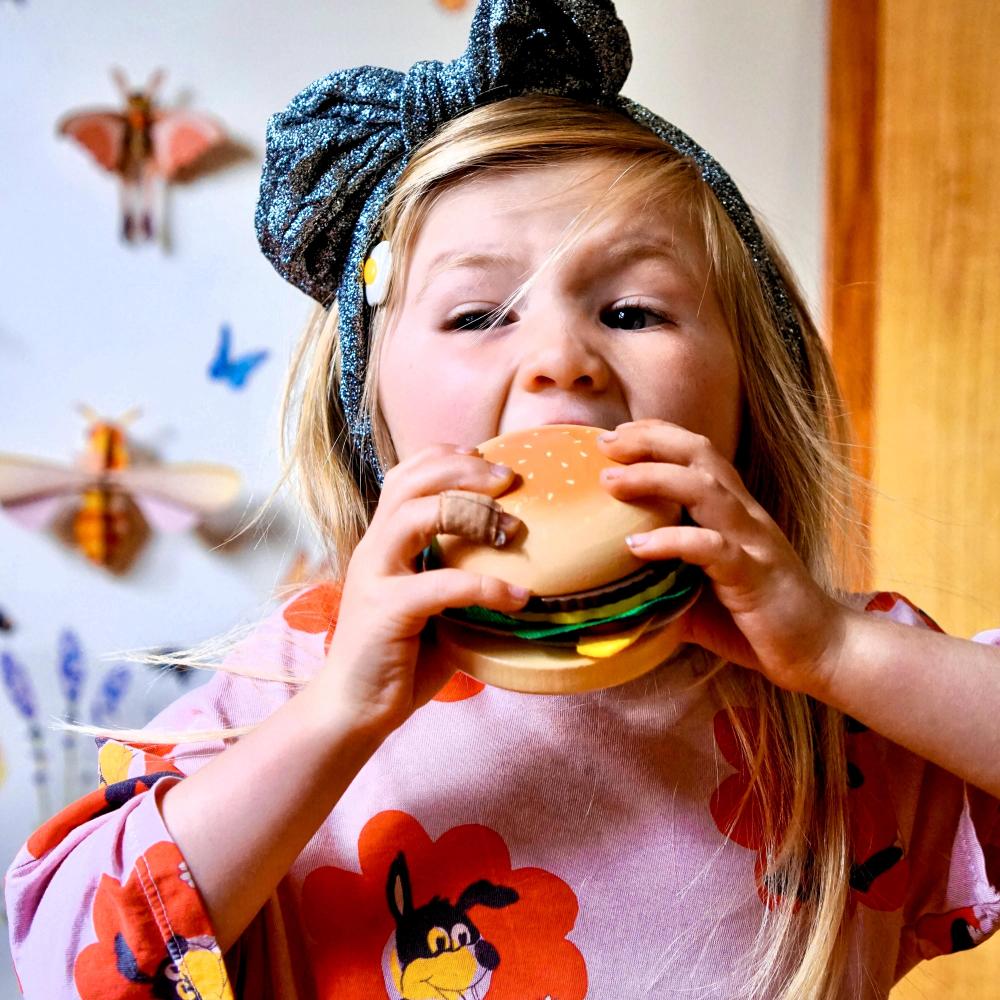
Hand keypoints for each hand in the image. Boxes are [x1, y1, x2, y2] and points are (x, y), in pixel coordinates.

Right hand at [314, 444, 527, 736]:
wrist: (353, 710)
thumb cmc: (399, 659)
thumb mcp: (434, 607)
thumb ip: (460, 579)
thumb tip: (522, 569)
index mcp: (384, 543)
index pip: (405, 476)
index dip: (446, 458)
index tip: (489, 462)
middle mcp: (375, 550)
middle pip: (410, 480)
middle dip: (462, 470)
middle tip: (508, 478)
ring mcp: (376, 576)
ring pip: (416, 515)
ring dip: (471, 512)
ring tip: (514, 528)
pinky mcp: (386, 610)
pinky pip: (443, 584)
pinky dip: (487, 588)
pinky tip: (520, 599)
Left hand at [596, 419, 846, 694]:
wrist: (823, 652)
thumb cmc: (759, 622)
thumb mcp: (700, 595)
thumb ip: (665, 581)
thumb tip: (614, 588)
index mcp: (735, 512)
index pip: (698, 454)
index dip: (657, 435)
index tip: (614, 435)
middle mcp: (745, 516)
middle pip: (700, 455)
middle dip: (650, 441)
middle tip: (605, 443)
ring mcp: (752, 542)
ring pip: (705, 490)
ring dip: (654, 479)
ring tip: (610, 483)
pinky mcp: (754, 575)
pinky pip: (711, 548)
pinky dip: (672, 541)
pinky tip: (636, 546)